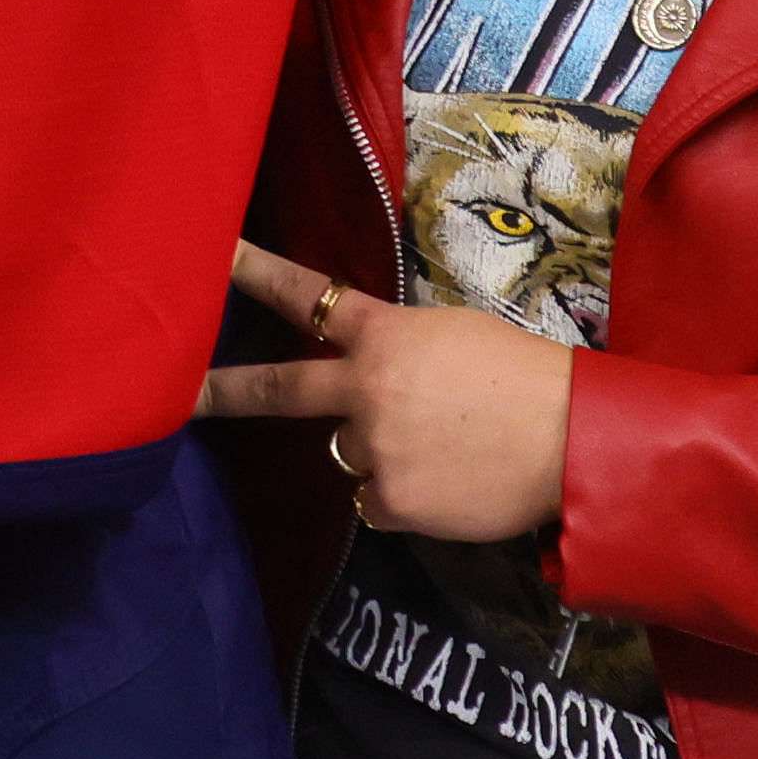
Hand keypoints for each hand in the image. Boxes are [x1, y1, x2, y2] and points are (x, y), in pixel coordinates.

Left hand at [202, 238, 579, 541]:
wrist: (572, 441)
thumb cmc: (524, 376)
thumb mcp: (454, 334)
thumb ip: (397, 349)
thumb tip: (367, 378)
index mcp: (384, 335)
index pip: (307, 295)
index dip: (254, 272)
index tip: (212, 255)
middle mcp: (365, 390)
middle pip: (279, 390)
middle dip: (225, 392)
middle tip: (185, 397)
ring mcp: (372, 449)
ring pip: (352, 453)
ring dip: (383, 452)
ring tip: (445, 447)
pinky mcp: (389, 503)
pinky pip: (376, 498)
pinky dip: (402, 494)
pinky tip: (449, 481)